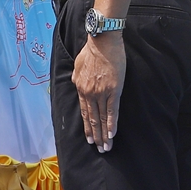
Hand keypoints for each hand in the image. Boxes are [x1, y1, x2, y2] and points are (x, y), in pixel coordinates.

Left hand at [73, 30, 126, 150]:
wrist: (102, 42)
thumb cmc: (91, 51)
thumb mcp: (77, 66)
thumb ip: (77, 78)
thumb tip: (77, 84)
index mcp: (80, 89)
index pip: (84, 113)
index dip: (87, 128)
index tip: (89, 139)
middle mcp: (89, 94)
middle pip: (92, 119)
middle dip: (96, 136)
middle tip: (99, 149)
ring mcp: (101, 93)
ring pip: (102, 118)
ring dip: (104, 135)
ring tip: (106, 147)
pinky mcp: (113, 90)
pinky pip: (112, 111)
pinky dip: (111, 124)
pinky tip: (112, 134)